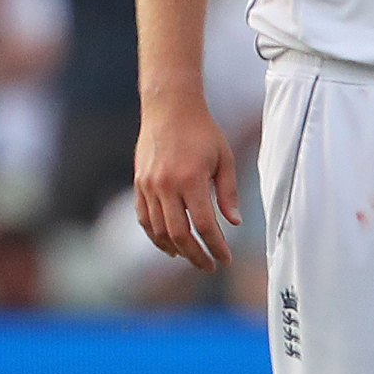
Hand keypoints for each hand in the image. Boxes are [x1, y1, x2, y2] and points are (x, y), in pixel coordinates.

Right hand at [134, 102, 243, 270]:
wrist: (168, 108)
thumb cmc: (202, 131)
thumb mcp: (224, 158)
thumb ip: (228, 193)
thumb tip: (234, 222)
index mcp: (191, 178)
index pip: (204, 225)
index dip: (216, 246)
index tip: (225, 259)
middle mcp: (166, 185)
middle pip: (179, 235)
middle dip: (196, 256)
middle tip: (209, 266)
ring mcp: (149, 185)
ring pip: (159, 231)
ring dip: (175, 250)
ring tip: (191, 257)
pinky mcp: (139, 184)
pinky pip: (144, 219)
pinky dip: (156, 236)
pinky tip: (169, 244)